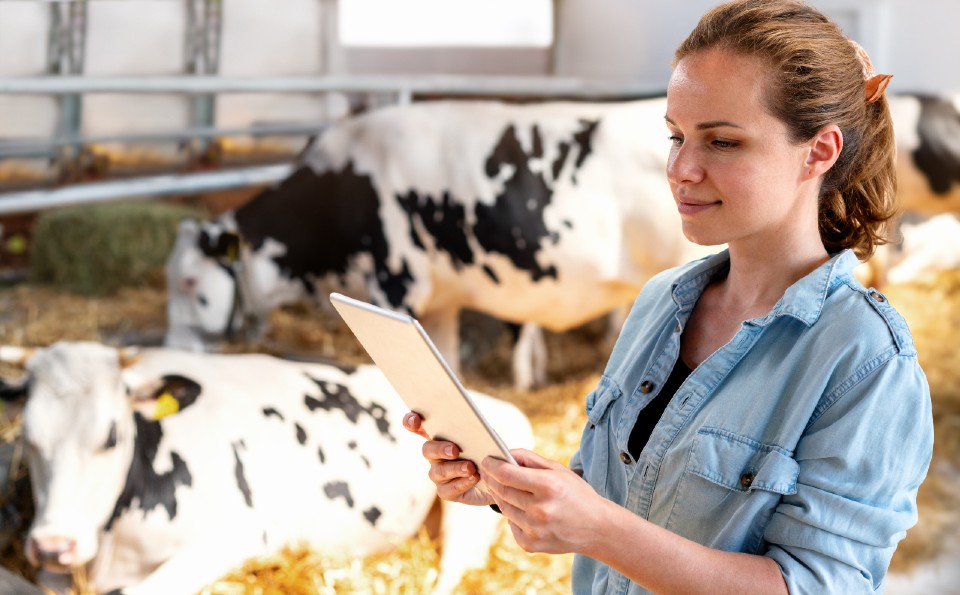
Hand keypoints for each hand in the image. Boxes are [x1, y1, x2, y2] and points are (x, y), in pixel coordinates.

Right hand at [402, 412, 493, 506]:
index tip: (415, 420)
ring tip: (470, 468)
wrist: (498, 479)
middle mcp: (435, 454)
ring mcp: (438, 474)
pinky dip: (462, 483)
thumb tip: (478, 426)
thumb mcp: (487, 438)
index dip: (411, 422)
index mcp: (440, 435)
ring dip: (455, 468)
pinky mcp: (446, 491)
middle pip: (427, 449)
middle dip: (439, 449)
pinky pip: (448, 489)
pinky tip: (474, 478)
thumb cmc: (489, 452)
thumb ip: (479, 430)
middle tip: (455, 450)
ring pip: (438, 471)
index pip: (418, 426)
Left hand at [479, 449, 607, 554]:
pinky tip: (522, 510)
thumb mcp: (558, 470)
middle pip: (502, 490)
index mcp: (548, 486)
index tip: (486, 460)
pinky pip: (511, 525)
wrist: (597, 528)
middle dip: (491, 479)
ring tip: (505, 488)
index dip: (492, 465)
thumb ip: (530, 459)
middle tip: (488, 472)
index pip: (506, 474)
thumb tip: (505, 452)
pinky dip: (513, 515)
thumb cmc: (576, 494)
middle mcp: (540, 509)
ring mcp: (534, 529)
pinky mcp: (531, 544)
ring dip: (501, 496)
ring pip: (504, 507)